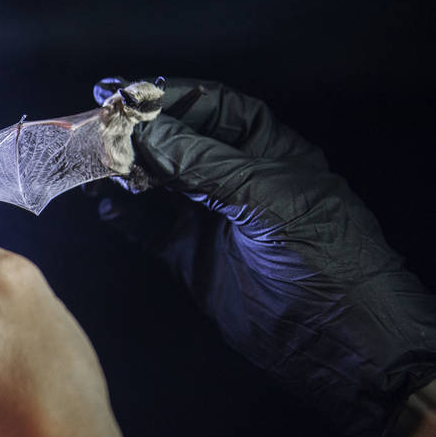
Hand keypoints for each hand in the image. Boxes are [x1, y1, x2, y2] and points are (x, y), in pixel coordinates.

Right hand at [95, 78, 435, 436]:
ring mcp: (213, 219)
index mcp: (271, 153)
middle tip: (100, 129)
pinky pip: (150, 229)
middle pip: (180, 142)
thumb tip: (148, 132)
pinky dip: (125, 217)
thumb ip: (205, 164)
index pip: (214, 108)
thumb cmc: (325, 260)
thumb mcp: (268, 199)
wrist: (340, 342)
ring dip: (127, 173)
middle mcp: (239, 180)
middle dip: (140, 134)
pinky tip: (105, 207)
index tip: (127, 94)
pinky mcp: (193, 257)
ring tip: (96, 167)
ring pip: (159, 184)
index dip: (171, 97)